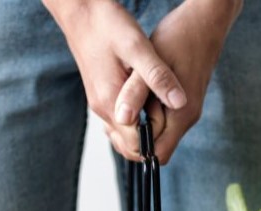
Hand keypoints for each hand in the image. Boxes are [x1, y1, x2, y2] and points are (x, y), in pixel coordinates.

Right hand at [42, 0, 186, 149]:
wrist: (80, 11)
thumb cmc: (108, 25)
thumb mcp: (139, 47)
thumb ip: (158, 77)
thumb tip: (180, 103)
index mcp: (111, 104)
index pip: (136, 146)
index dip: (156, 139)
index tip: (170, 121)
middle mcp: (103, 110)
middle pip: (128, 147)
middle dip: (150, 141)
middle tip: (168, 118)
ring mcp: (100, 106)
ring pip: (123, 137)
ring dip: (143, 133)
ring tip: (160, 111)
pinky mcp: (101, 98)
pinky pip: (119, 123)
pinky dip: (135, 122)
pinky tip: (147, 104)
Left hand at [110, 0, 243, 163]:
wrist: (204, 22)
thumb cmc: (179, 38)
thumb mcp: (151, 63)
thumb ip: (136, 93)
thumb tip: (122, 119)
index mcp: (181, 116)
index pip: (156, 154)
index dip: (136, 146)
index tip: (122, 124)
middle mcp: (186, 120)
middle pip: (156, 149)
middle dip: (135, 137)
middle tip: (121, 112)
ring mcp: (185, 114)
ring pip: (157, 136)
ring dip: (139, 125)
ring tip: (127, 101)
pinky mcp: (181, 105)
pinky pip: (160, 122)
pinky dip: (145, 114)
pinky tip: (136, 96)